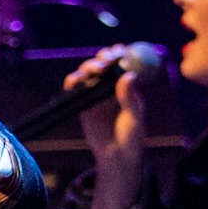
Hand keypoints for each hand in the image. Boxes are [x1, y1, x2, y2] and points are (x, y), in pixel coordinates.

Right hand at [64, 47, 145, 208]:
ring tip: (94, 71)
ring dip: (89, 66)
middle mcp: (110, 86)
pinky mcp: (82, 103)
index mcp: (127, 85)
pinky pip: (75, 88)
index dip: (120, 54)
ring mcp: (95, 94)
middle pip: (104, 62)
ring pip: (88, 72)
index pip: (123, 62)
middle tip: (105, 62)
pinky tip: (75, 80)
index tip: (119, 52)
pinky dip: (73, 81)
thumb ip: (129, 98)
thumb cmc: (131, 137)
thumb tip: (128, 75)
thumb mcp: (135, 118)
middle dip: (103, 57)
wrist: (114, 156)